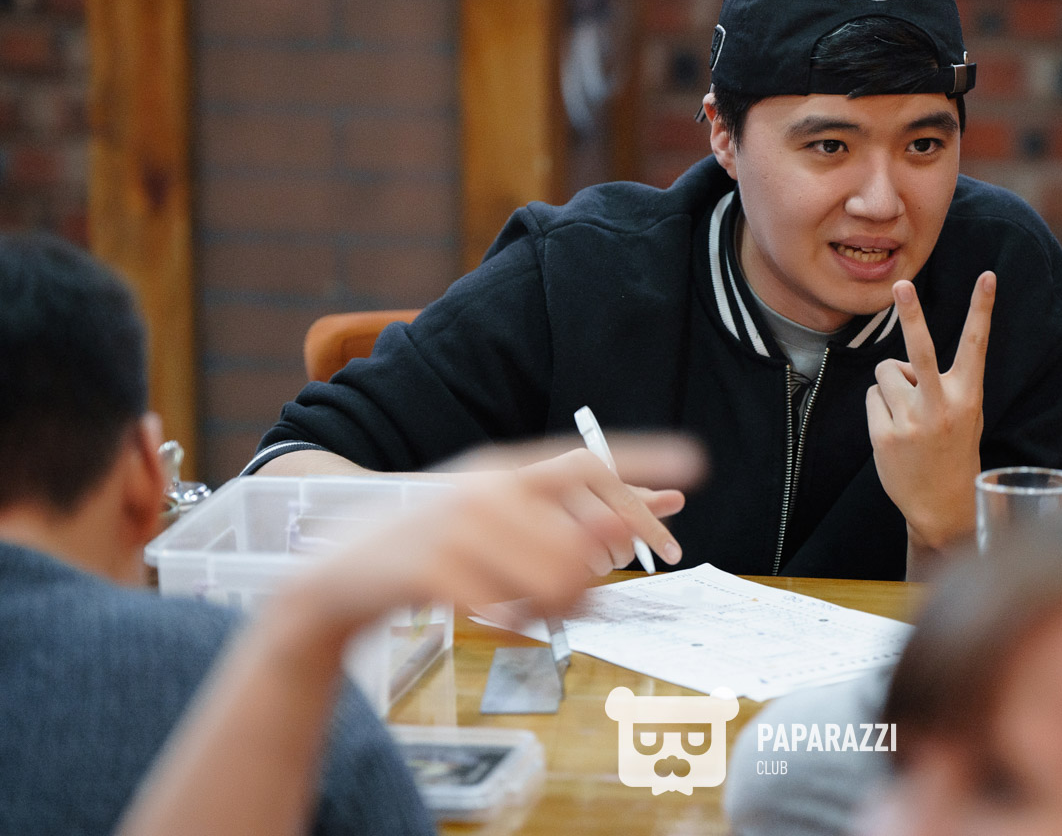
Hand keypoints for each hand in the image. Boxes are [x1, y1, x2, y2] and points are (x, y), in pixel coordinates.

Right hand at [287, 439, 703, 641]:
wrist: (341, 574)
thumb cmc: (434, 550)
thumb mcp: (497, 527)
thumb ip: (561, 520)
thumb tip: (632, 519)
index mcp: (503, 469)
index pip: (586, 462)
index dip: (642, 463)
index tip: (696, 466)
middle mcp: (485, 488)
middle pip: (581, 539)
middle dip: (595, 580)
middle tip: (589, 604)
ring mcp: (456, 524)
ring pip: (551, 577)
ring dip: (554, 607)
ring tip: (532, 612)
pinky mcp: (432, 566)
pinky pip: (503, 606)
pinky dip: (510, 622)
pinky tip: (497, 620)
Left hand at [866, 271, 994, 550]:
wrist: (943, 506)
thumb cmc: (953, 448)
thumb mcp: (965, 413)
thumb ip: (941, 384)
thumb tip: (899, 363)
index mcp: (968, 396)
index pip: (976, 344)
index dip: (983, 308)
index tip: (988, 275)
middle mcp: (942, 406)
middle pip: (920, 350)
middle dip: (911, 313)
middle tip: (900, 284)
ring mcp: (912, 422)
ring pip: (886, 372)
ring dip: (891, 385)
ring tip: (908, 414)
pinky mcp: (885, 436)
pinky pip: (872, 397)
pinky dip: (879, 408)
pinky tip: (895, 433)